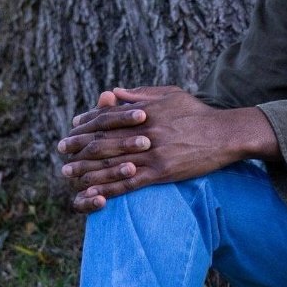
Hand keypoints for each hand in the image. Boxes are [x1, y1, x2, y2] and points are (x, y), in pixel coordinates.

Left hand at [58, 86, 278, 211]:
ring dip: (86, 169)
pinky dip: (108, 188)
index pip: (105, 117)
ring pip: (110, 163)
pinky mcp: (162, 172)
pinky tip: (94, 193)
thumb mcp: (169, 94)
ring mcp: (151, 153)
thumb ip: (138, 94)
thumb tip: (112, 92)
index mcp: (143, 111)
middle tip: (60, 153)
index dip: (85, 125)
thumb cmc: (198, 112)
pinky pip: (128, 182)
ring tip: (68, 174)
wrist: (226, 134)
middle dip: (78, 147)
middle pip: (102, 140)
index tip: (71, 130)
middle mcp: (143, 132)